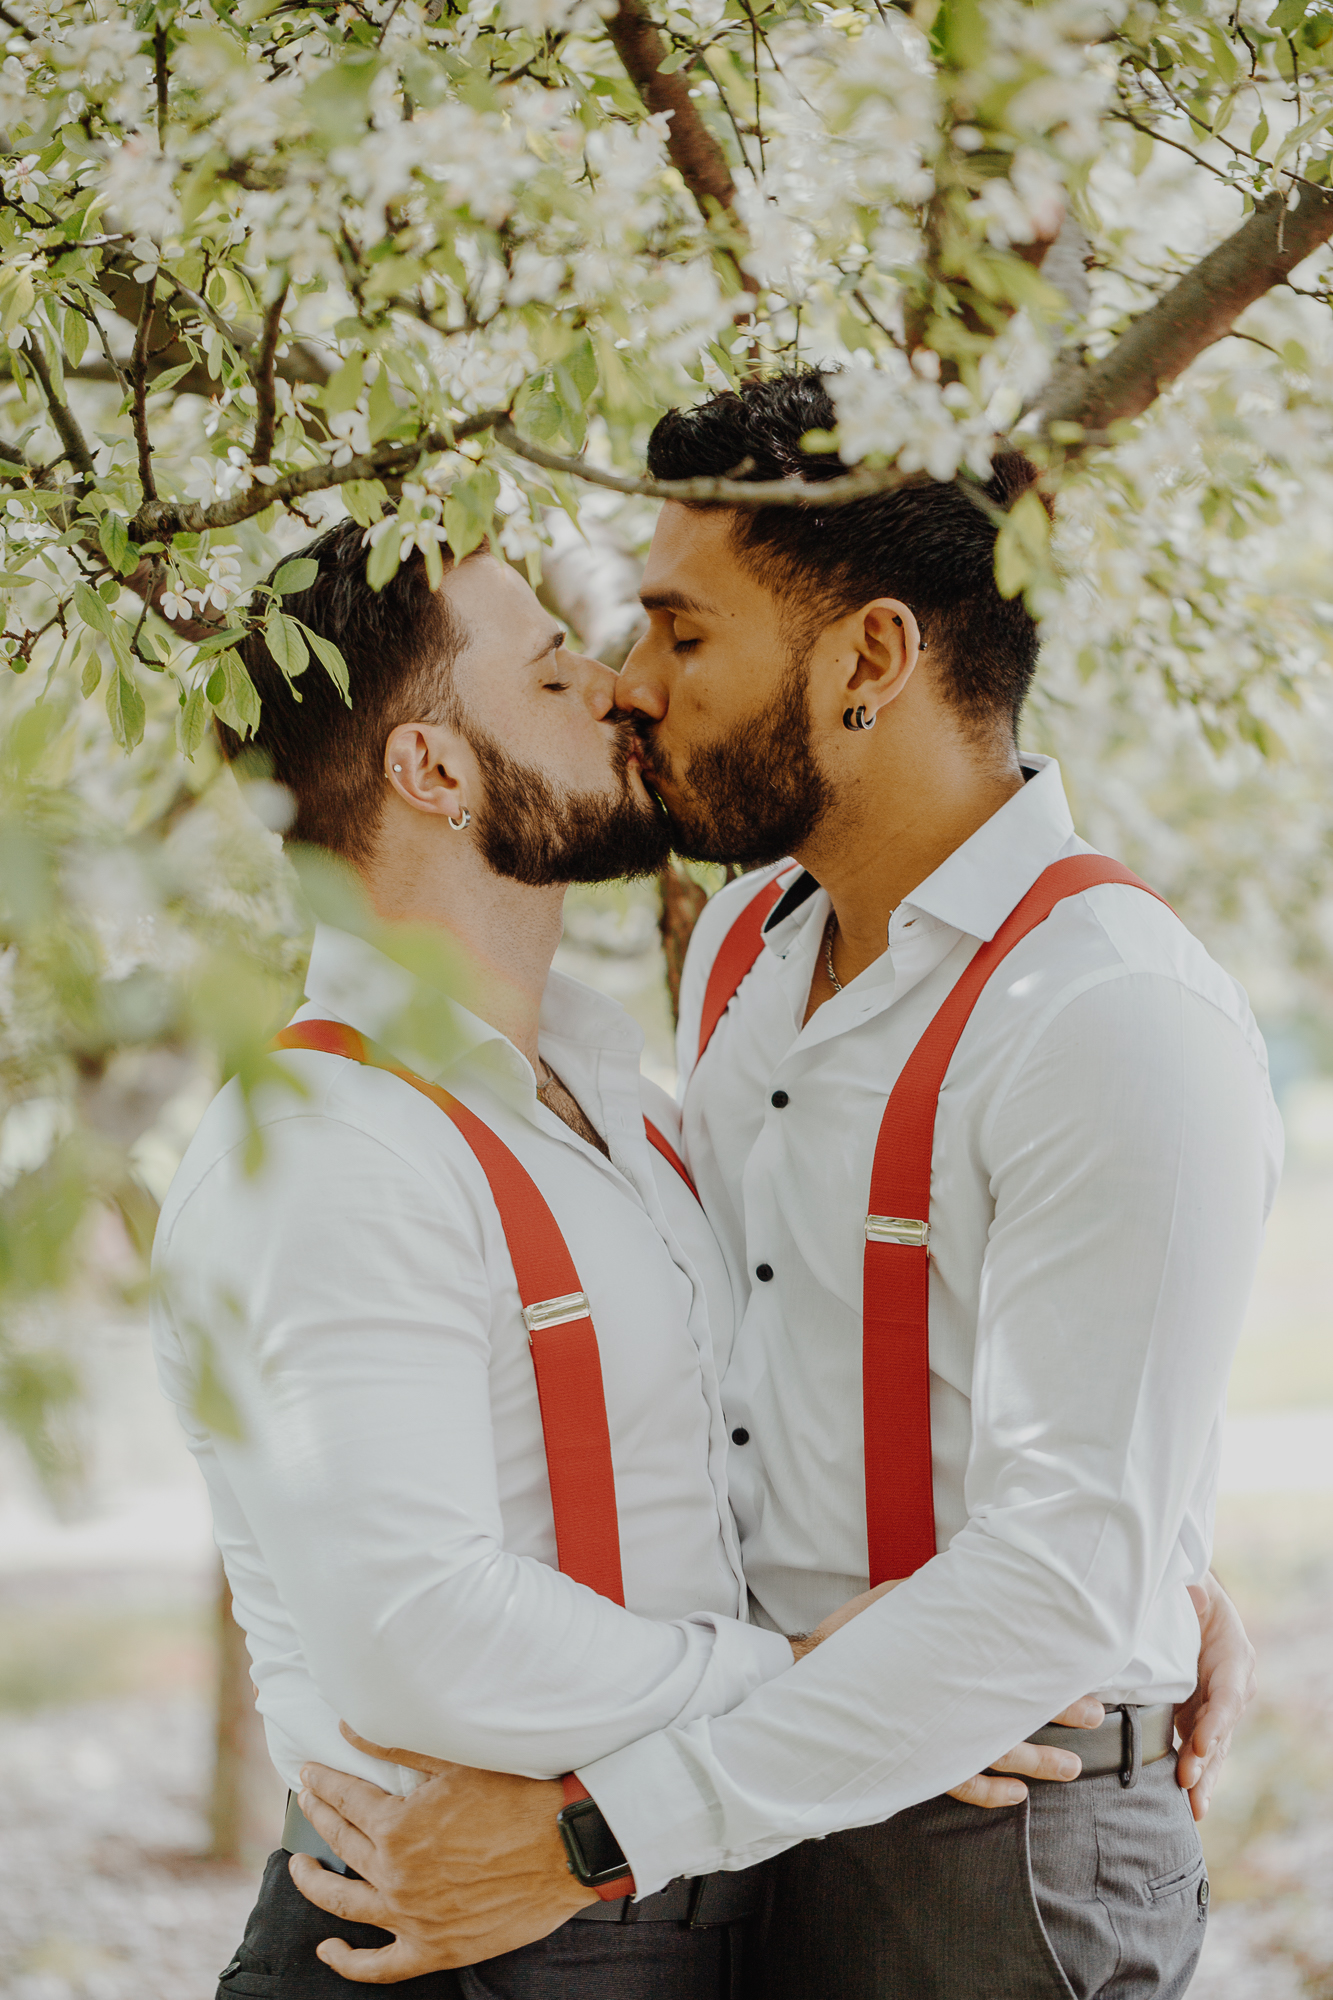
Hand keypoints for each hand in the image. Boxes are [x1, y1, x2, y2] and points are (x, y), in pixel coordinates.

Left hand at [288, 1725, 594, 1982]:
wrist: (565, 1848)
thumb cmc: (517, 1798)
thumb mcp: (456, 1764)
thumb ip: (397, 1747)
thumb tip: (350, 1730)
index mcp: (398, 1827)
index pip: (345, 1799)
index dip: (324, 1782)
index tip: (311, 1773)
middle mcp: (395, 1874)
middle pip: (342, 1842)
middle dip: (318, 1816)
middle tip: (308, 1800)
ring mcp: (411, 1917)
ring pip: (344, 1903)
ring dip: (314, 1882)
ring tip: (300, 1866)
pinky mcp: (434, 1948)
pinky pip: (379, 1965)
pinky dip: (349, 1962)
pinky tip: (329, 1951)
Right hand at [791, 1580, 1096, 1809]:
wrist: (804, 1676)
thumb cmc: (853, 1636)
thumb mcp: (896, 1602)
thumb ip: (935, 1598)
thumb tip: (974, 1577)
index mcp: (946, 1659)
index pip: (1009, 1668)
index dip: (1047, 1674)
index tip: (1079, 1670)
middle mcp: (944, 1702)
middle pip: (1011, 1708)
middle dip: (1055, 1710)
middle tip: (1092, 1713)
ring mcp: (932, 1734)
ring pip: (993, 1752)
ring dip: (1034, 1759)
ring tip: (1070, 1767)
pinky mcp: (916, 1757)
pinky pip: (956, 1781)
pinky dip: (986, 1790)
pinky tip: (1014, 1795)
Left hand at [1174, 1570, 1256, 1820]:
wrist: (1192, 1598)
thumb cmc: (1189, 1587)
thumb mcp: (1192, 1583)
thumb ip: (1193, 1589)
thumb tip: (1194, 1594)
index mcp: (1234, 1655)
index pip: (1228, 1694)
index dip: (1215, 1721)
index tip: (1198, 1743)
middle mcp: (1234, 1685)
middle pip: (1222, 1729)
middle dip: (1207, 1760)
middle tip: (1189, 1786)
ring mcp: (1219, 1705)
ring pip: (1216, 1747)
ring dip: (1204, 1777)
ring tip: (1194, 1808)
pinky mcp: (1202, 1715)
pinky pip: (1203, 1749)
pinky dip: (1197, 1774)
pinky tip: (1190, 1802)